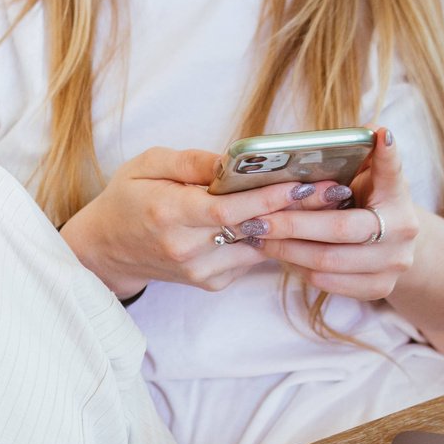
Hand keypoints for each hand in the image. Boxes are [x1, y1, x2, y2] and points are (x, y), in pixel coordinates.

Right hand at [60, 147, 346, 297]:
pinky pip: (250, 258)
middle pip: (252, 230)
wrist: (107, 251)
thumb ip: (189, 162)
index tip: (304, 181)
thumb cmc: (126, 200)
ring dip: (289, 226)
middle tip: (335, 189)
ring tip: (324, 201)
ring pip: (258, 247)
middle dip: (296, 209)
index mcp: (167, 215)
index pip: (228, 211)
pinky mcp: (211, 283)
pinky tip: (289, 219)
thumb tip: (230, 160)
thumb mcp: (145, 164)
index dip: (268, 198)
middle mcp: (186, 249)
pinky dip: (269, 238)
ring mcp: (200, 271)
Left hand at [255, 128, 420, 301]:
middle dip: (292, 224)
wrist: (393, 245)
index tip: (381, 134)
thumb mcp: (367, 176)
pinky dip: (297, 268)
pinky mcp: (379, 288)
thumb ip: (363, 156)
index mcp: (399, 196)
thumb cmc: (367, 202)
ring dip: (286, 250)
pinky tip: (278, 254)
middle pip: (340, 229)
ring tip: (257, 238)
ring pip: (327, 261)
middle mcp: (402, 231)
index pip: (393, 172)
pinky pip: (327, 281)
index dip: (388, 155)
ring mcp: (393, 264)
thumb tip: (370, 130)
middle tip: (256, 220)